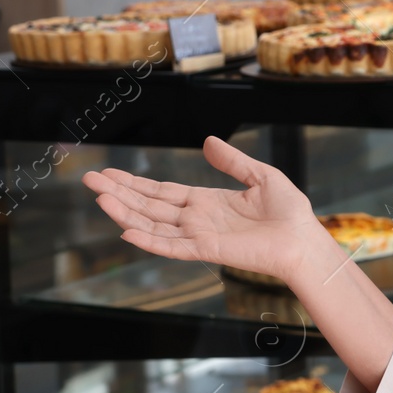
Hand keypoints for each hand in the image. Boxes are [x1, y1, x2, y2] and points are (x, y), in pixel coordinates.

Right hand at [81, 135, 332, 283]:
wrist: (304, 240)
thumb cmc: (289, 213)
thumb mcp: (260, 176)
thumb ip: (232, 161)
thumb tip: (207, 141)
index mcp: (206, 202)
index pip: (162, 192)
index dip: (135, 184)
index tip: (109, 174)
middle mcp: (197, 220)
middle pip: (149, 206)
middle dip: (119, 193)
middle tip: (88, 181)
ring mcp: (199, 236)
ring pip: (153, 224)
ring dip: (125, 212)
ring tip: (99, 199)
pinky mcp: (208, 250)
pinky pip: (172, 246)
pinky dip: (149, 240)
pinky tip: (126, 230)